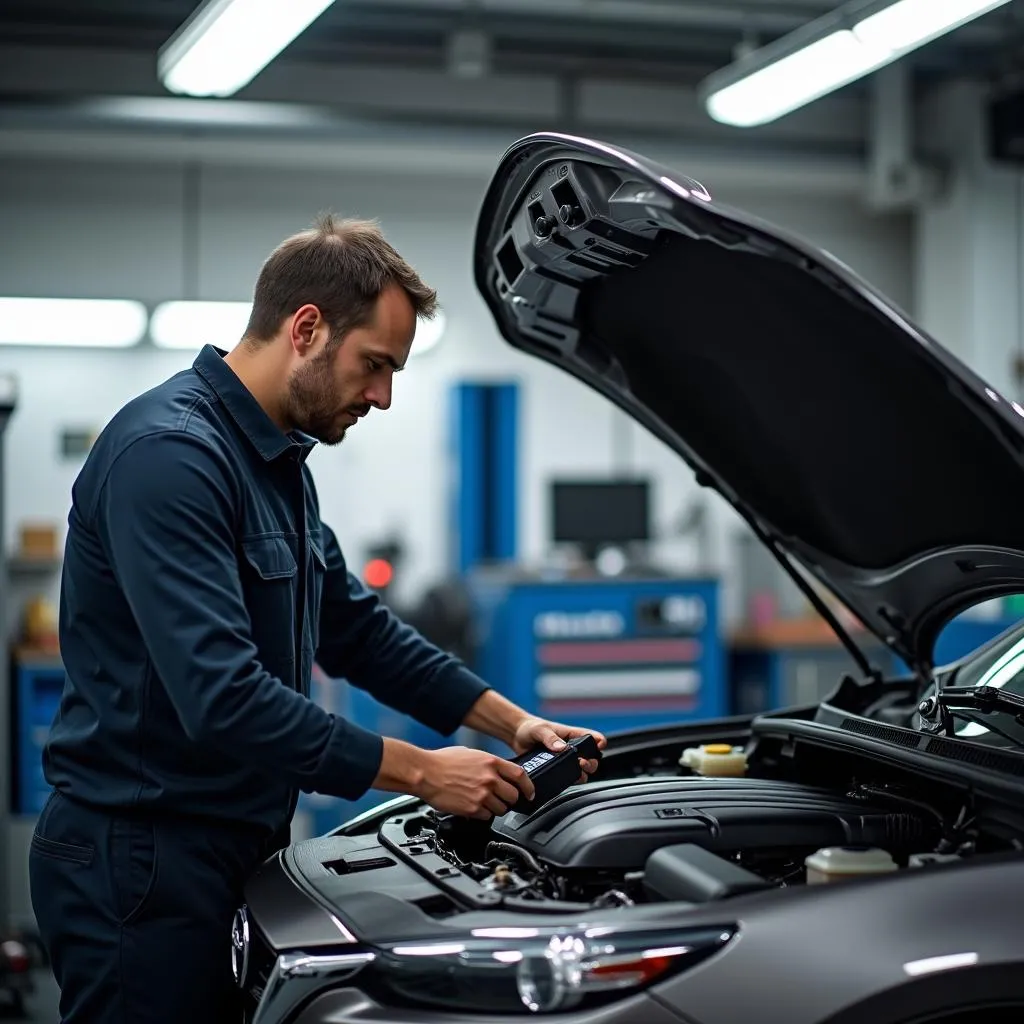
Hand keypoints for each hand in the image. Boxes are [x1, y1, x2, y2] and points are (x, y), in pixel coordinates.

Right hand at [414, 746, 534, 819]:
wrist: (425, 772)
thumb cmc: (443, 762)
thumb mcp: (471, 754)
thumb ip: (487, 764)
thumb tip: (497, 772)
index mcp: (491, 762)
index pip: (520, 775)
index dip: (528, 787)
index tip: (529, 793)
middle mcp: (489, 778)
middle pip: (513, 795)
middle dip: (510, 800)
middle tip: (503, 800)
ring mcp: (482, 794)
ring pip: (502, 809)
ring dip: (496, 808)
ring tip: (484, 803)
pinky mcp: (472, 809)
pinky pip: (487, 817)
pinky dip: (483, 815)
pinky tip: (474, 807)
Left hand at [511, 717, 606, 782]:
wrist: (518, 737)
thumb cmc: (531, 728)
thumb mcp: (540, 730)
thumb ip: (550, 738)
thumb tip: (562, 748)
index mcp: (572, 735)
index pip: (592, 737)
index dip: (599, 742)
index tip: (598, 747)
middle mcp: (572, 749)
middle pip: (592, 758)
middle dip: (591, 763)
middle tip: (582, 763)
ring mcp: (565, 761)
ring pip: (583, 772)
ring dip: (582, 774)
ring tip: (575, 773)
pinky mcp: (558, 771)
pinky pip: (569, 779)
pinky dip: (570, 781)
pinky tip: (564, 781)